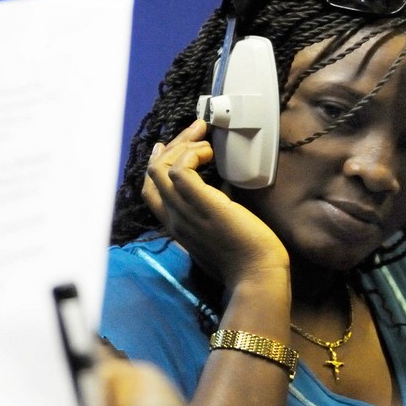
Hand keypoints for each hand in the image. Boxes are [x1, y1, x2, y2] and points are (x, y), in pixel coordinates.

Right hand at [142, 119, 289, 288]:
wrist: (256, 276)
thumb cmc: (246, 258)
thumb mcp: (219, 231)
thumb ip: (212, 210)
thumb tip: (223, 185)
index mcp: (176, 227)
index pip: (150, 191)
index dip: (156, 165)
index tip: (167, 147)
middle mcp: (172, 218)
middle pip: (152, 174)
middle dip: (170, 146)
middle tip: (194, 130)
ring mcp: (183, 211)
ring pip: (161, 167)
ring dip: (182, 145)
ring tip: (204, 138)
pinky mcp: (199, 203)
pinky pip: (180, 168)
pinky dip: (193, 153)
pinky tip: (211, 153)